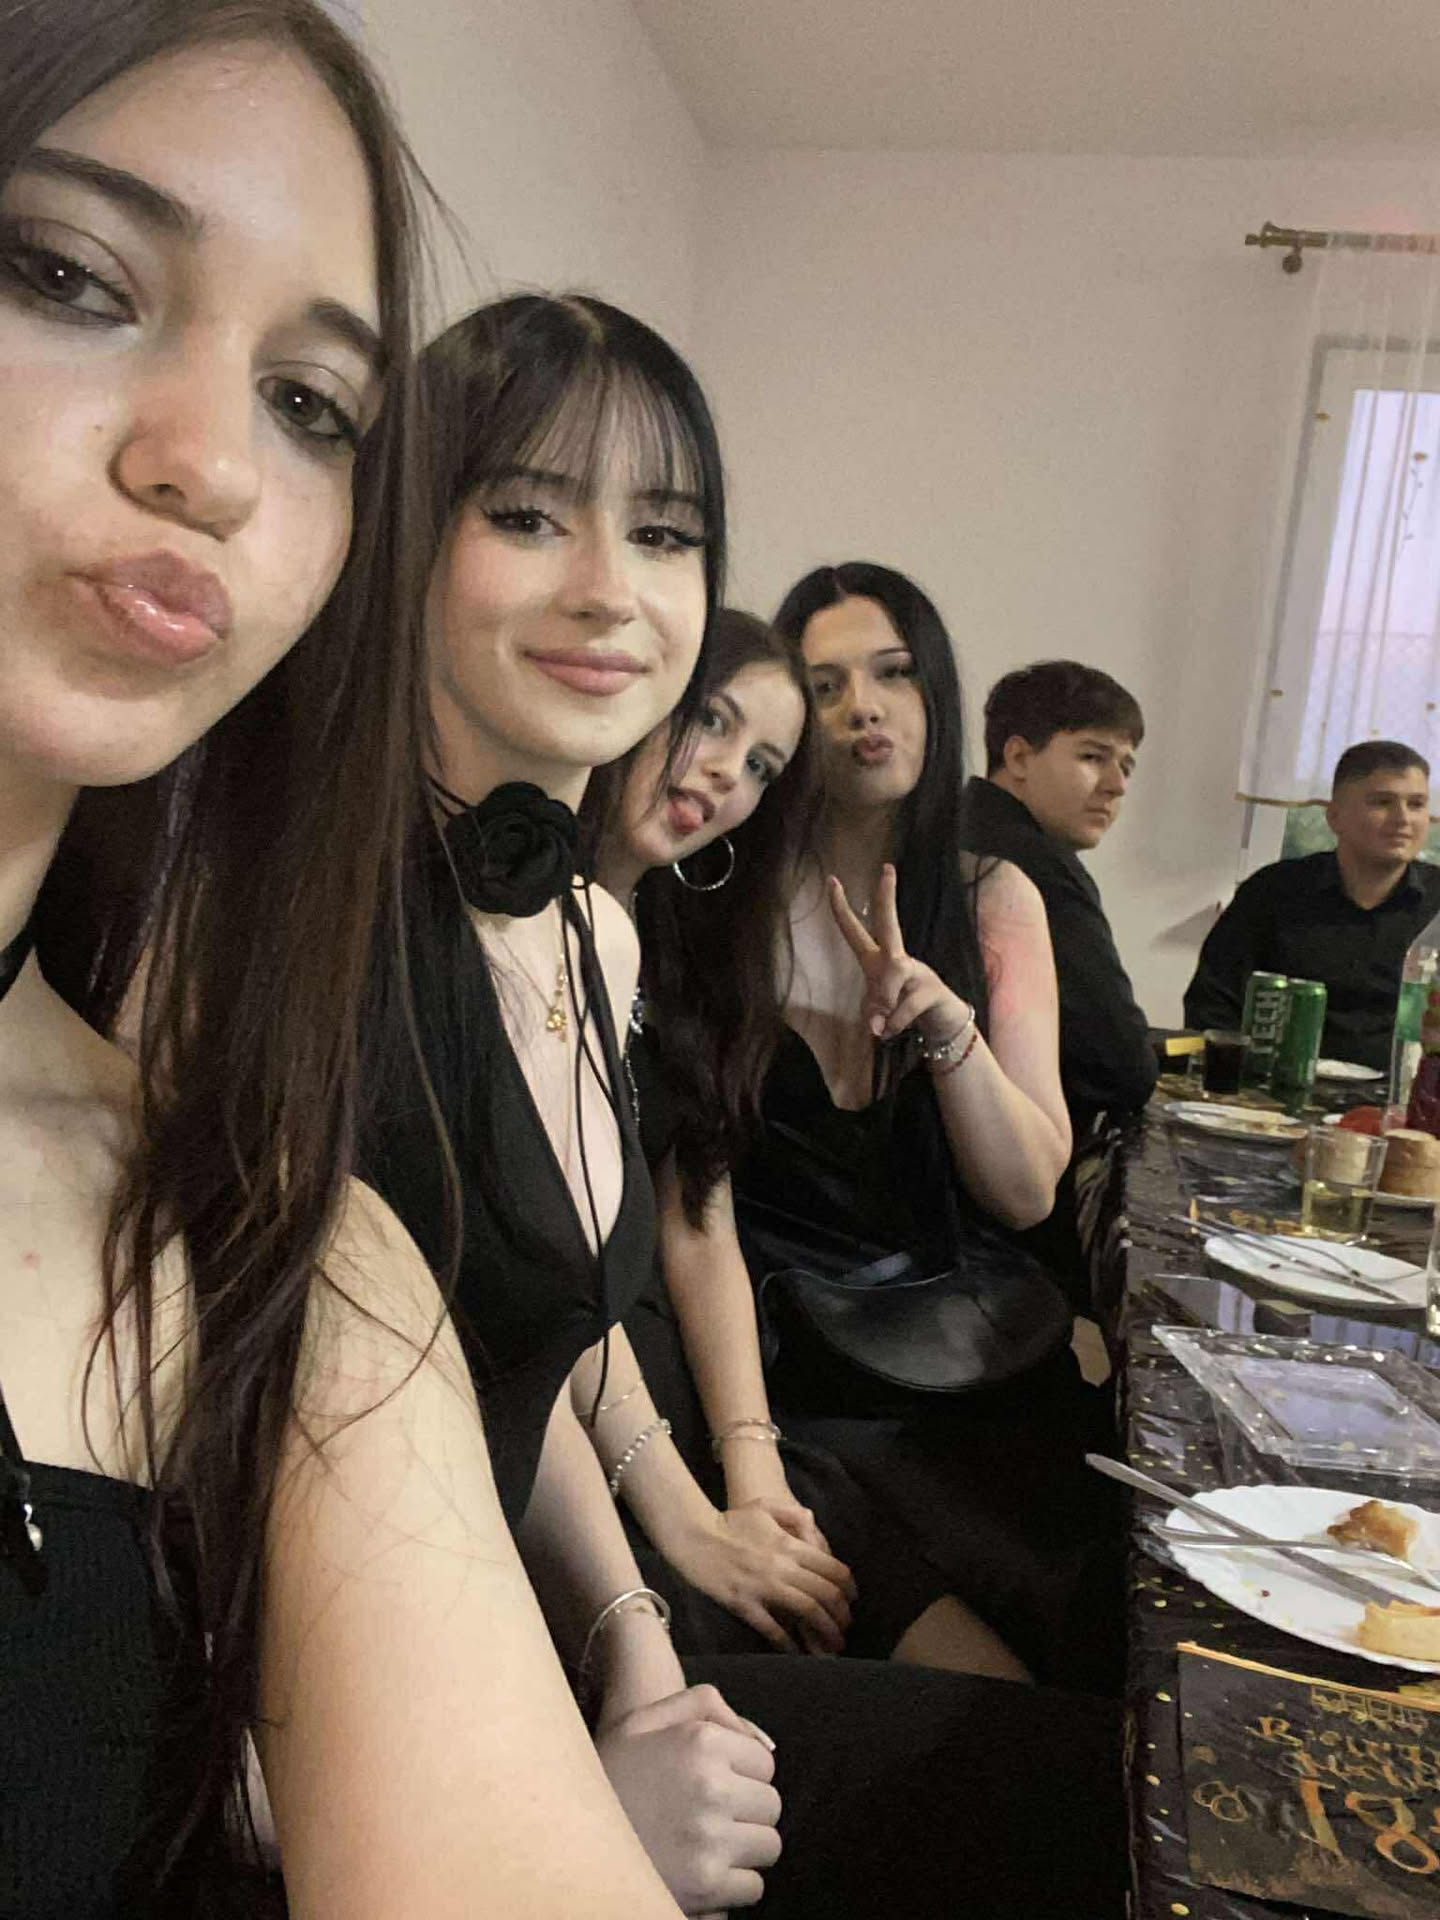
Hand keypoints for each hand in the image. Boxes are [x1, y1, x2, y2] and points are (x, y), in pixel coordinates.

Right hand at [596, 1685, 781, 1913]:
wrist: (569, 1836)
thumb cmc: (613, 1774)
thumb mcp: (646, 1720)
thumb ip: (707, 1706)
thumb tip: (765, 1745)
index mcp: (702, 1741)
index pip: (765, 1764)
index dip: (742, 1776)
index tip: (715, 1785)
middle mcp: (711, 1786)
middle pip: (771, 1807)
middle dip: (747, 1813)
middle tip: (711, 1817)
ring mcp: (710, 1838)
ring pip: (768, 1848)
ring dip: (743, 1850)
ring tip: (706, 1844)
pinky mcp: (706, 1884)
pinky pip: (751, 1887)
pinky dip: (732, 1886)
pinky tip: (700, 1871)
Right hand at [668, 1500, 856, 1655]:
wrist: (694, 1536)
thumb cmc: (729, 1521)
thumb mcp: (763, 1507)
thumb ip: (793, 1514)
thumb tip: (813, 1524)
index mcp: (789, 1544)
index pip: (831, 1568)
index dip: (848, 1586)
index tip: (853, 1598)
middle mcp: (781, 1567)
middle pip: (824, 1593)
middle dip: (842, 1613)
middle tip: (846, 1625)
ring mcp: (763, 1587)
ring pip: (806, 1612)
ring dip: (825, 1630)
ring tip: (834, 1643)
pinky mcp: (744, 1605)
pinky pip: (772, 1629)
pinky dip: (789, 1643)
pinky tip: (798, 1652)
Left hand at [829, 863, 969, 1046]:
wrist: (941, 1024)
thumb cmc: (902, 1011)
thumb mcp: (878, 1011)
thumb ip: (871, 1011)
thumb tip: (877, 1024)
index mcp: (877, 960)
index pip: (855, 930)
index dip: (841, 908)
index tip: (832, 881)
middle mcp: (896, 959)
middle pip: (889, 924)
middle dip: (886, 898)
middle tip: (887, 868)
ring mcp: (918, 971)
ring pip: (892, 979)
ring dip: (884, 1008)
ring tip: (883, 1026)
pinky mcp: (932, 990)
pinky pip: (902, 1010)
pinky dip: (893, 1026)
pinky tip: (893, 1031)